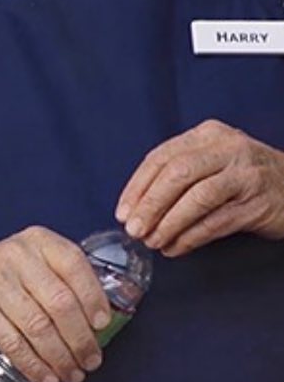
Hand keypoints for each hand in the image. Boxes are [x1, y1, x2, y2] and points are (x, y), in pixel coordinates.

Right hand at [0, 226, 110, 381]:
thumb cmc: (4, 277)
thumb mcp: (33, 262)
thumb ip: (63, 280)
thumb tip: (102, 323)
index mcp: (37, 241)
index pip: (74, 264)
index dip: (93, 296)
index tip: (103, 325)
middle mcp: (16, 255)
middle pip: (60, 302)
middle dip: (80, 339)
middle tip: (91, 361)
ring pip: (39, 327)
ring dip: (60, 358)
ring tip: (72, 373)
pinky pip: (13, 342)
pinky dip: (33, 365)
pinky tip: (46, 377)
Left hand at [116, 119, 283, 255]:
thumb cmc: (243, 176)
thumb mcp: (211, 161)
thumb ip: (178, 174)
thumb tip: (136, 207)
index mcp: (207, 135)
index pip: (161, 158)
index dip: (137, 186)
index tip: (123, 211)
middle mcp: (227, 149)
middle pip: (176, 174)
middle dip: (149, 205)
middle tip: (134, 229)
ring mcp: (245, 175)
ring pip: (197, 199)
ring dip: (169, 223)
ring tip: (152, 241)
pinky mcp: (258, 203)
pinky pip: (217, 221)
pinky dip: (191, 237)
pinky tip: (176, 247)